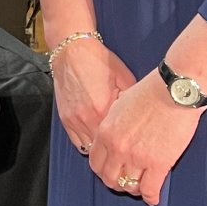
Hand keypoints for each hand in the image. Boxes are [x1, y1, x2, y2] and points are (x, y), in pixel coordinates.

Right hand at [49, 36, 135, 154]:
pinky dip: (88, 144)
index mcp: (104, 109)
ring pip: (89, 149)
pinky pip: (77, 142)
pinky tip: (98, 141)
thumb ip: (132, 101)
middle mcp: (86, 118)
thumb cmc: (98, 61)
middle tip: (128, 153)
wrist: (71, 51)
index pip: (119, 140)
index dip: (129, 146)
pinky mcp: (65, 119)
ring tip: (113, 149)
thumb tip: (141, 119)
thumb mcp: (125, 78)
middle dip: (116, 153)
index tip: (138, 148)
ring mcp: (73, 120)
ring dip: (101, 151)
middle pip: (103, 149)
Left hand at [87, 71, 200, 205]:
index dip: (103, 171)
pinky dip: (151, 197)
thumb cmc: (151, 92)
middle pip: (110, 178)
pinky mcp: (159, 164)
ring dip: (135, 190)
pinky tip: (153, 198)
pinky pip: (150, 189)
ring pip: (129, 186)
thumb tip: (113, 132)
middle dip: (116, 183)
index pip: (95, 163)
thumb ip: (112, 123)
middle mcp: (117, 148)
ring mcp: (137, 158)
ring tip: (141, 189)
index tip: (110, 172)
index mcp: (106, 132)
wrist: (174, 92)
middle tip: (125, 184)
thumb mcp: (119, 104)